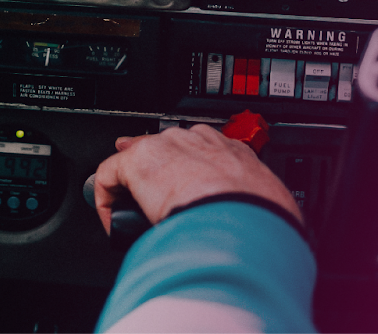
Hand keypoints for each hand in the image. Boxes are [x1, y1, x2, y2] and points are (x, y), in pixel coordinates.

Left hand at [91, 125, 299, 233]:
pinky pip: (108, 178)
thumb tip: (270, 236)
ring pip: (137, 162)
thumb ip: (264, 214)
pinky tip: (112, 226)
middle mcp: (196, 141)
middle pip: (165, 149)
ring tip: (128, 218)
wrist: (243, 213)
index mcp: (232, 150)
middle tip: (152, 203)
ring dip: (132, 189)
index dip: (188, 167)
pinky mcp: (136, 161)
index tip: (184, 185)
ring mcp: (165, 147)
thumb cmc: (263, 216)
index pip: (203, 147)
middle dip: (157, 175)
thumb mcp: (272, 210)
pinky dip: (105, 203)